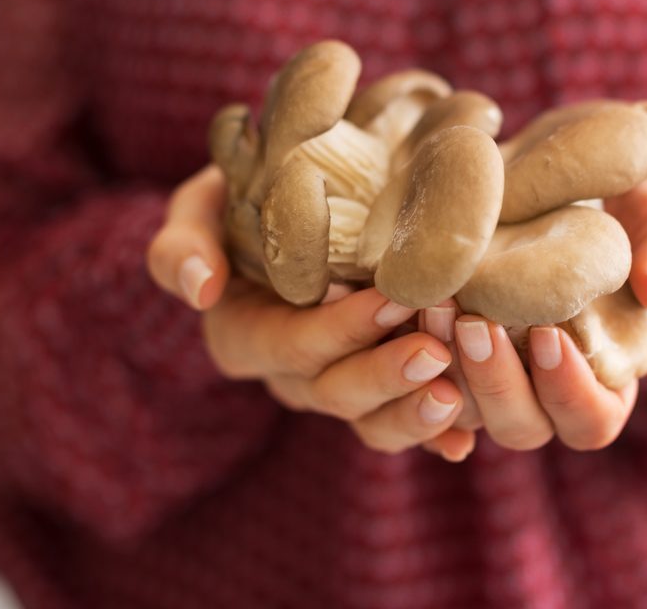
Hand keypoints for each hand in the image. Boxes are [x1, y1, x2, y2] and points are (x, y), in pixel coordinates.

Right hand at [146, 166, 473, 459]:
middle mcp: (289, 374)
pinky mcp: (376, 392)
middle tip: (434, 350)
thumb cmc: (244, 203)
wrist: (294, 211)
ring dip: (412, 414)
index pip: (292, 344)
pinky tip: (462, 444)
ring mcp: (334, 388)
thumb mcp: (200, 209)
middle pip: (335, 391)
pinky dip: (433, 438)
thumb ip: (184, 244)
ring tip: (453, 397)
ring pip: (370, 420)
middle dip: (384, 374)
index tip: (391, 298)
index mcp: (244, 336)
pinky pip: (400, 424)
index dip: (340, 329)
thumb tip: (200, 289)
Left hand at [420, 178, 646, 455]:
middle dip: (493, 381)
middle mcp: (538, 391)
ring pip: (458, 410)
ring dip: (442, 368)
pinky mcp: (435, 352)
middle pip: (518, 427)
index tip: (548, 335)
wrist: (543, 178)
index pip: (590, 422)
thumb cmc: (612, 206)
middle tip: (471, 321)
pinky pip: (408, 382)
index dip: (569, 392)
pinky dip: (399, 355)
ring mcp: (482, 376)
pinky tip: (391, 312)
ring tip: (433, 305)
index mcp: (601, 379)